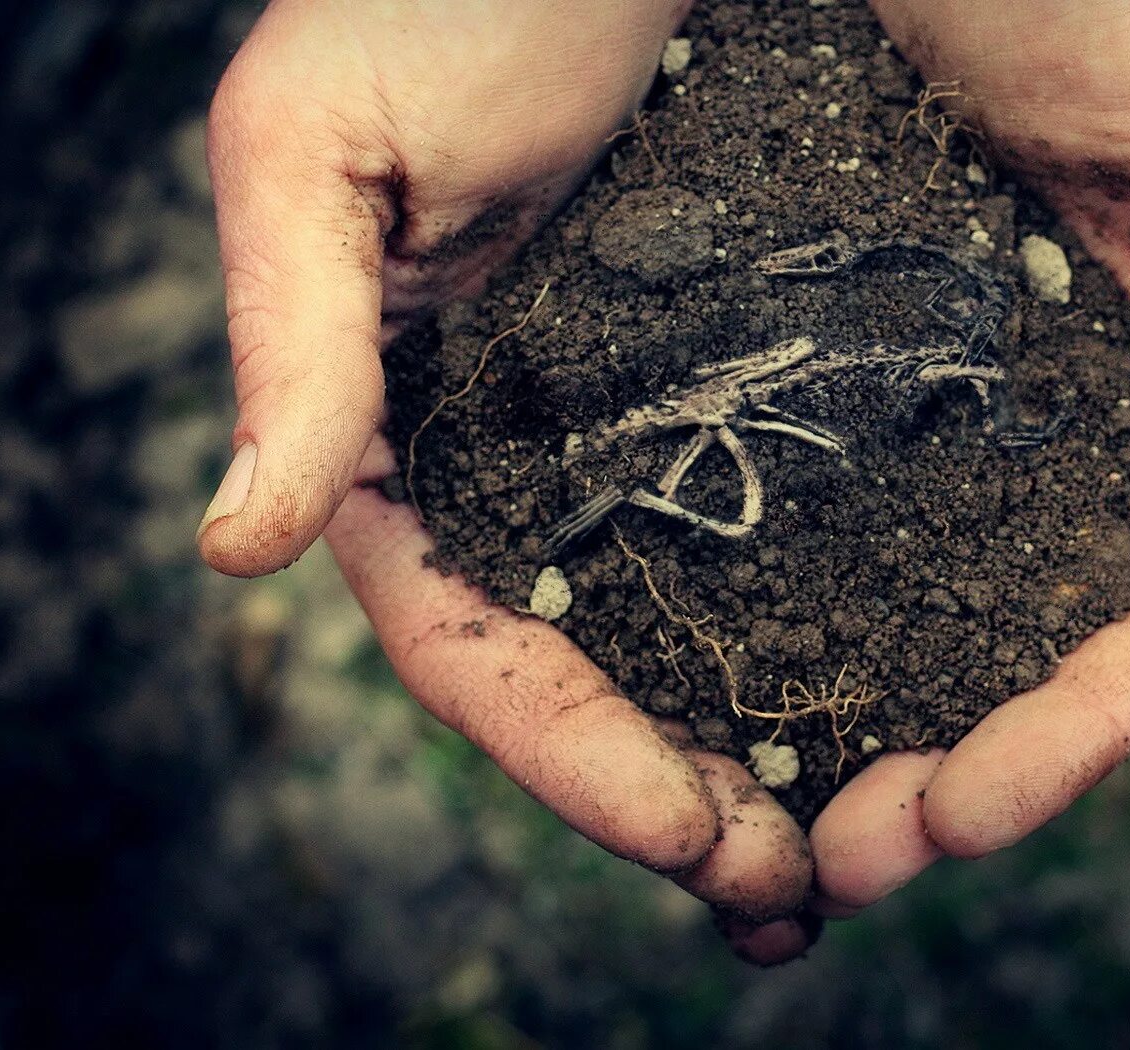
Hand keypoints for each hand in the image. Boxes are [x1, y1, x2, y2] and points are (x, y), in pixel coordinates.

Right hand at [199, 0, 818, 962]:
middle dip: (673, 796)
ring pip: (676, 632)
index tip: (689, 833)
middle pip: (581, 675)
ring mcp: (614, 432)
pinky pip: (763, 534)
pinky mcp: (715, 383)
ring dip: (752, 747)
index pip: (468, 644)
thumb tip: (235, 549)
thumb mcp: (322, 153)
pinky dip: (815, 629)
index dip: (568, 756)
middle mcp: (508, 461)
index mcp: (399, 440)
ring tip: (850, 843)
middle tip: (793, 892)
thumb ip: (294, 348)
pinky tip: (894, 689)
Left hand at [808, 0, 1129, 914]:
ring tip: (790, 816)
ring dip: (893, 718)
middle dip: (978, 767)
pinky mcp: (917, 372)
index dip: (1091, 729)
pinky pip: (883, 521)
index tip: (970, 808)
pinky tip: (756, 670)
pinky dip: (836, 610)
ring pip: (971, 609)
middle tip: (848, 857)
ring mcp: (1024, 409)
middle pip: (1067, 646)